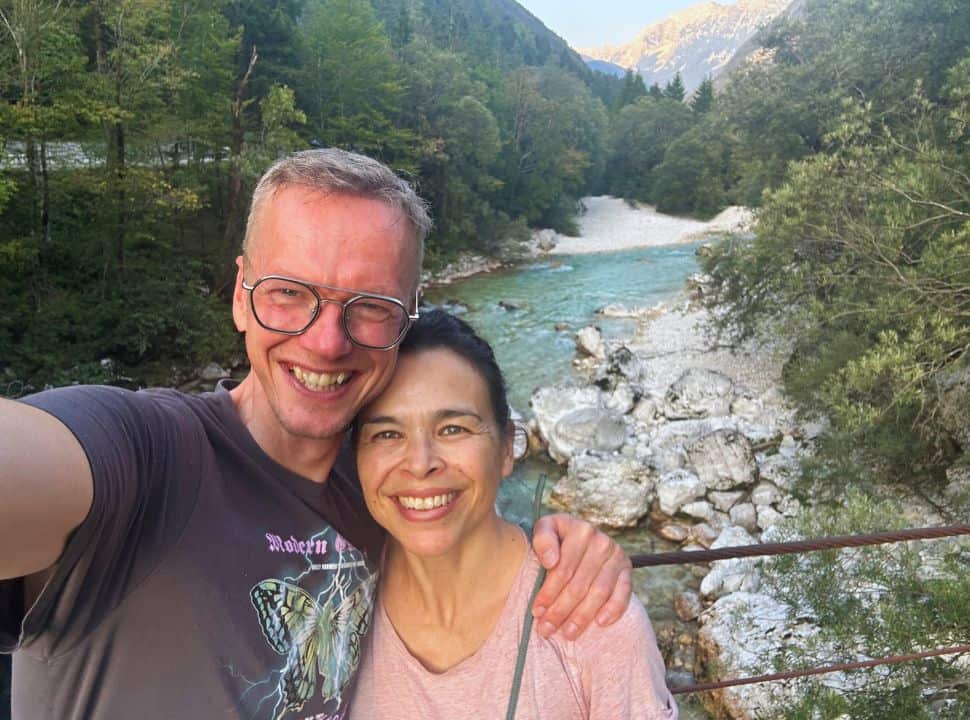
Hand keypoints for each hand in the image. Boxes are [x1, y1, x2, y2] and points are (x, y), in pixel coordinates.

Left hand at [530, 513, 632, 639]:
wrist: (582, 534)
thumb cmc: (558, 537)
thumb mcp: (546, 528)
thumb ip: (542, 540)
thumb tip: (550, 561)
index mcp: (580, 530)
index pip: (562, 570)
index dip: (548, 593)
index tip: (536, 611)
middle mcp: (601, 542)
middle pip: (579, 585)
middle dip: (561, 610)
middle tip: (546, 629)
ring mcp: (617, 556)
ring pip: (599, 592)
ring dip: (583, 616)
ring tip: (568, 633)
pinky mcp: (627, 569)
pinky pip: (623, 593)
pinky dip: (614, 609)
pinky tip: (600, 623)